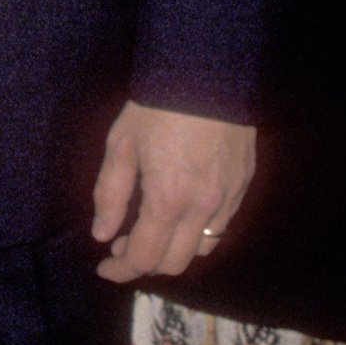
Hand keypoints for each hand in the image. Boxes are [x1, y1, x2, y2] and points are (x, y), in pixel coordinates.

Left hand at [92, 103, 254, 282]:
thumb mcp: (121, 146)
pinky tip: (180, 214)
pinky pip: (220, 226)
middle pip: (175, 263)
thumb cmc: (157, 107)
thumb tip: (102, 234)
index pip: (144, 257)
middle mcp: (202, 208)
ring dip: (174, 251)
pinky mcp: (243, 185)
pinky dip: (196, 233)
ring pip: (202, 249)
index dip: (120, 270)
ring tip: (153, 231)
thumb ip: (111, 195)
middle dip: (145, 264)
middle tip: (123, 246)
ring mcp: (228, 198)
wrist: (208, 74)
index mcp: (167, 200)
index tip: (104, 268)